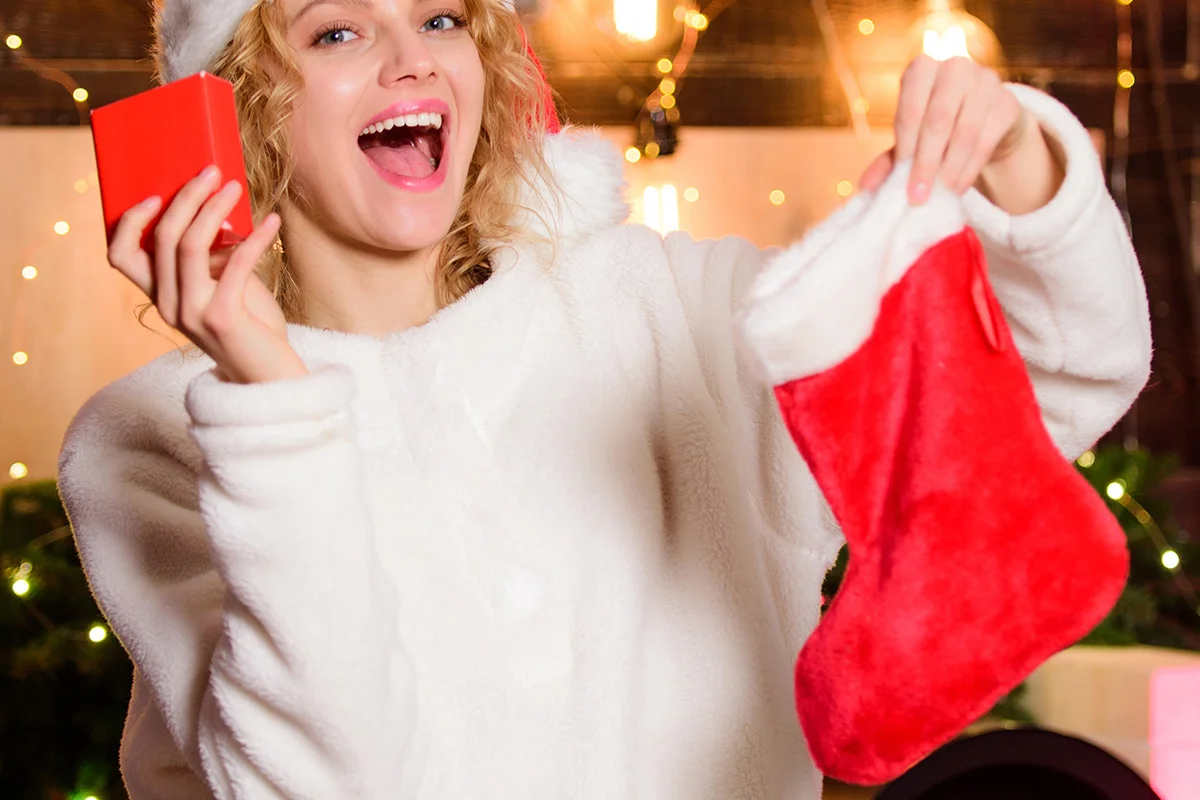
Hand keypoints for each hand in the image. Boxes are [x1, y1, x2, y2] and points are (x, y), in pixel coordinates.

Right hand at [107, 165, 307, 383]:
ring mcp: (192, 313)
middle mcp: (168, 305)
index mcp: (161, 296)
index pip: (120, 255)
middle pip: (162, 237)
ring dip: (214, 208)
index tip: (154, 193)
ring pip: (189, 244)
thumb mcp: (226, 286)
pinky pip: (236, 264)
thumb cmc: (252, 328)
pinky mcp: (222, 318)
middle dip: (186, 197)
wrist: (271, 377)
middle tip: (212, 172)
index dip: (130, 221)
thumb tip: (220, 210)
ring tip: (236, 187)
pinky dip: (257, 238)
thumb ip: (214, 256)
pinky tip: (273, 222)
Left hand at [859, 56, 1029, 204]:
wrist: (986, 119)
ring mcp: (986, 82)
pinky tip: (958, 188)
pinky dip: (970, 169)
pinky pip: (986, 141)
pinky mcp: (1008, 103)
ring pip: (965, 132)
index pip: (911, 108)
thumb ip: (889, 160)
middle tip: (917, 196)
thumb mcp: (911, 139)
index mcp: (922, 70)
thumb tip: (865, 186)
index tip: (901, 178)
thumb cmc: (939, 127)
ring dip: (950, 169)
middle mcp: (955, 68)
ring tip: (939, 195)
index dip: (906, 145)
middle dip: (926, 163)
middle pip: (938, 120)